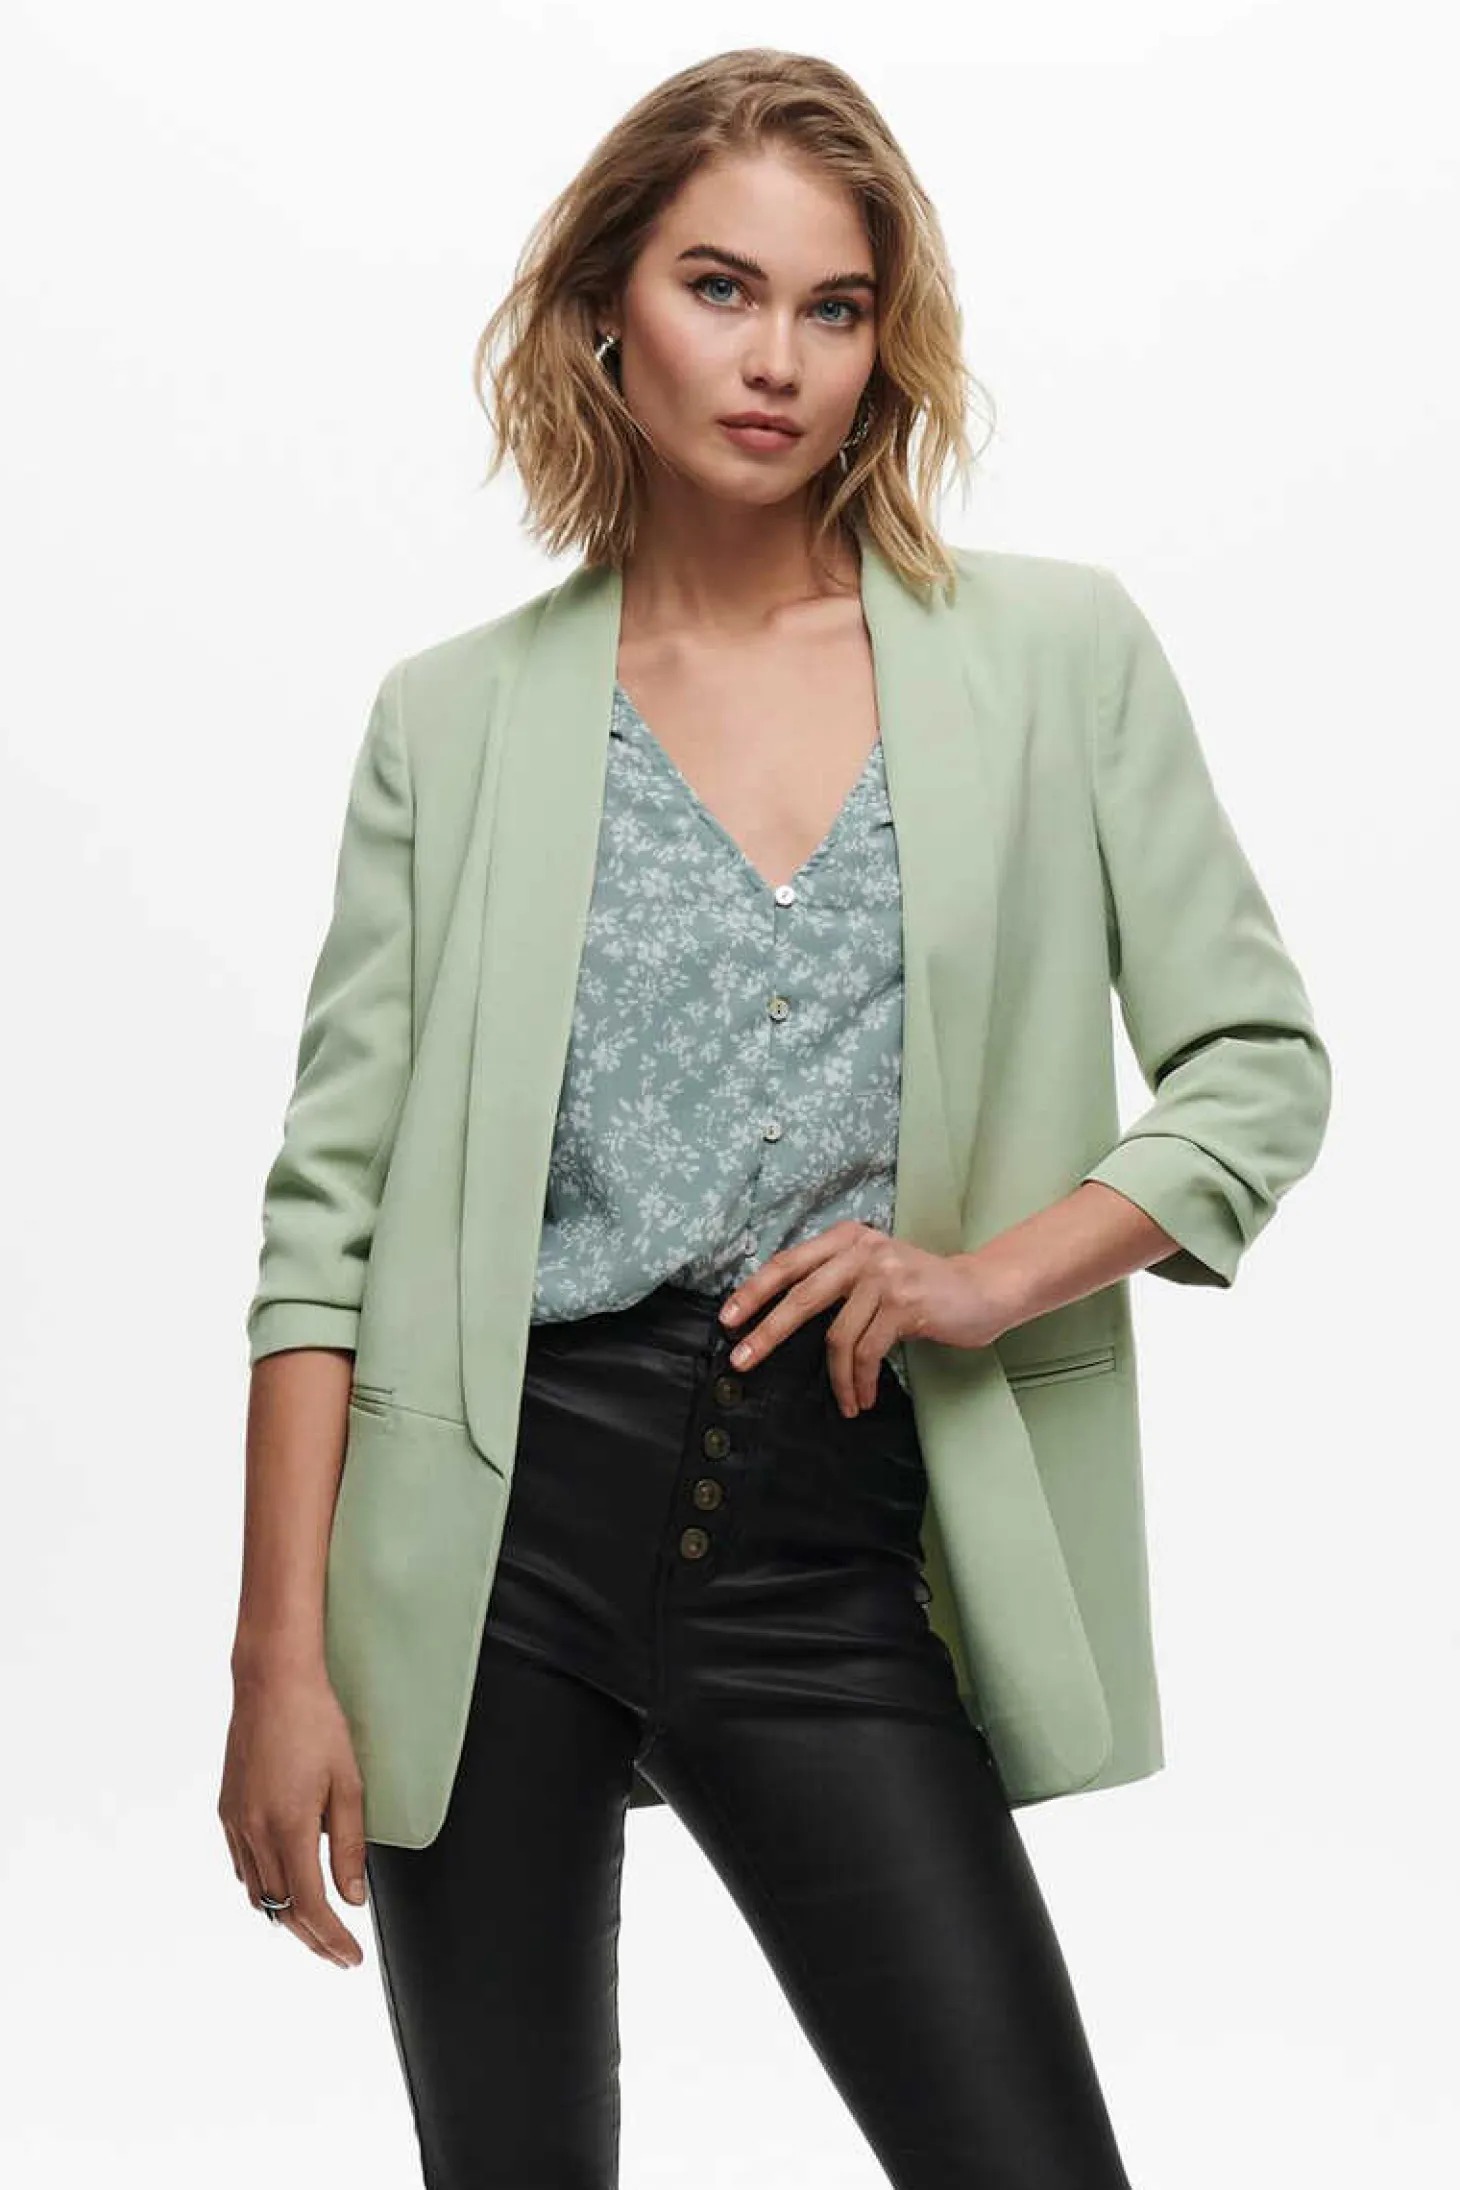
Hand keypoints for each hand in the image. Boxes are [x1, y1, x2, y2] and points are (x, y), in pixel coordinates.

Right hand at [219, 1664, 368, 1968]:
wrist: (271, 1683)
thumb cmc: (317, 1724)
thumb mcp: (349, 1784)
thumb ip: (350, 1846)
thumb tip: (354, 1897)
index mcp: (290, 1827)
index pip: (311, 1906)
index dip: (332, 1939)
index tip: (352, 1957)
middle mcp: (256, 1833)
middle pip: (283, 1910)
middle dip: (313, 1938)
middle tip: (340, 1953)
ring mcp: (236, 1824)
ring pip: (259, 1894)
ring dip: (287, 1916)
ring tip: (318, 1926)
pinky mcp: (227, 1812)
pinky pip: (244, 1868)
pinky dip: (265, 1888)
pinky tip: (286, 1884)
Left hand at [718, 1222, 1006, 1415]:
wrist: (981, 1289)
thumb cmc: (921, 1288)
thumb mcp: (874, 1270)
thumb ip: (835, 1280)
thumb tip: (780, 1313)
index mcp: (847, 1238)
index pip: (789, 1263)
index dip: (754, 1290)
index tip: (728, 1318)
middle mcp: (862, 1250)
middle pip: (801, 1295)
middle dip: (767, 1331)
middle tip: (742, 1359)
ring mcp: (883, 1275)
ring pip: (837, 1335)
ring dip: (836, 1378)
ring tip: (842, 1402)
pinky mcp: (904, 1304)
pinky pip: (867, 1352)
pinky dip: (859, 1381)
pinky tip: (860, 1398)